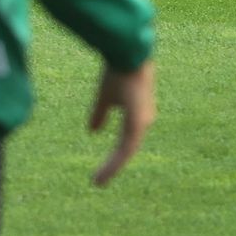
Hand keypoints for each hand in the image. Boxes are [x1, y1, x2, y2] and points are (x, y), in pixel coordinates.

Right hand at [88, 61, 155, 186]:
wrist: (126, 54)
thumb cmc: (118, 71)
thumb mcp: (105, 96)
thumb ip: (100, 113)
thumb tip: (92, 132)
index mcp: (138, 115)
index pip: (127, 142)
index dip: (115, 156)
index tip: (101, 170)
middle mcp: (144, 120)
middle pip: (128, 150)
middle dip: (113, 166)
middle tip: (98, 182)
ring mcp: (142, 122)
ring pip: (127, 152)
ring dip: (112, 167)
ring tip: (97, 182)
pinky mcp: (138, 122)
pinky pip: (126, 148)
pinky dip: (114, 162)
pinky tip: (104, 172)